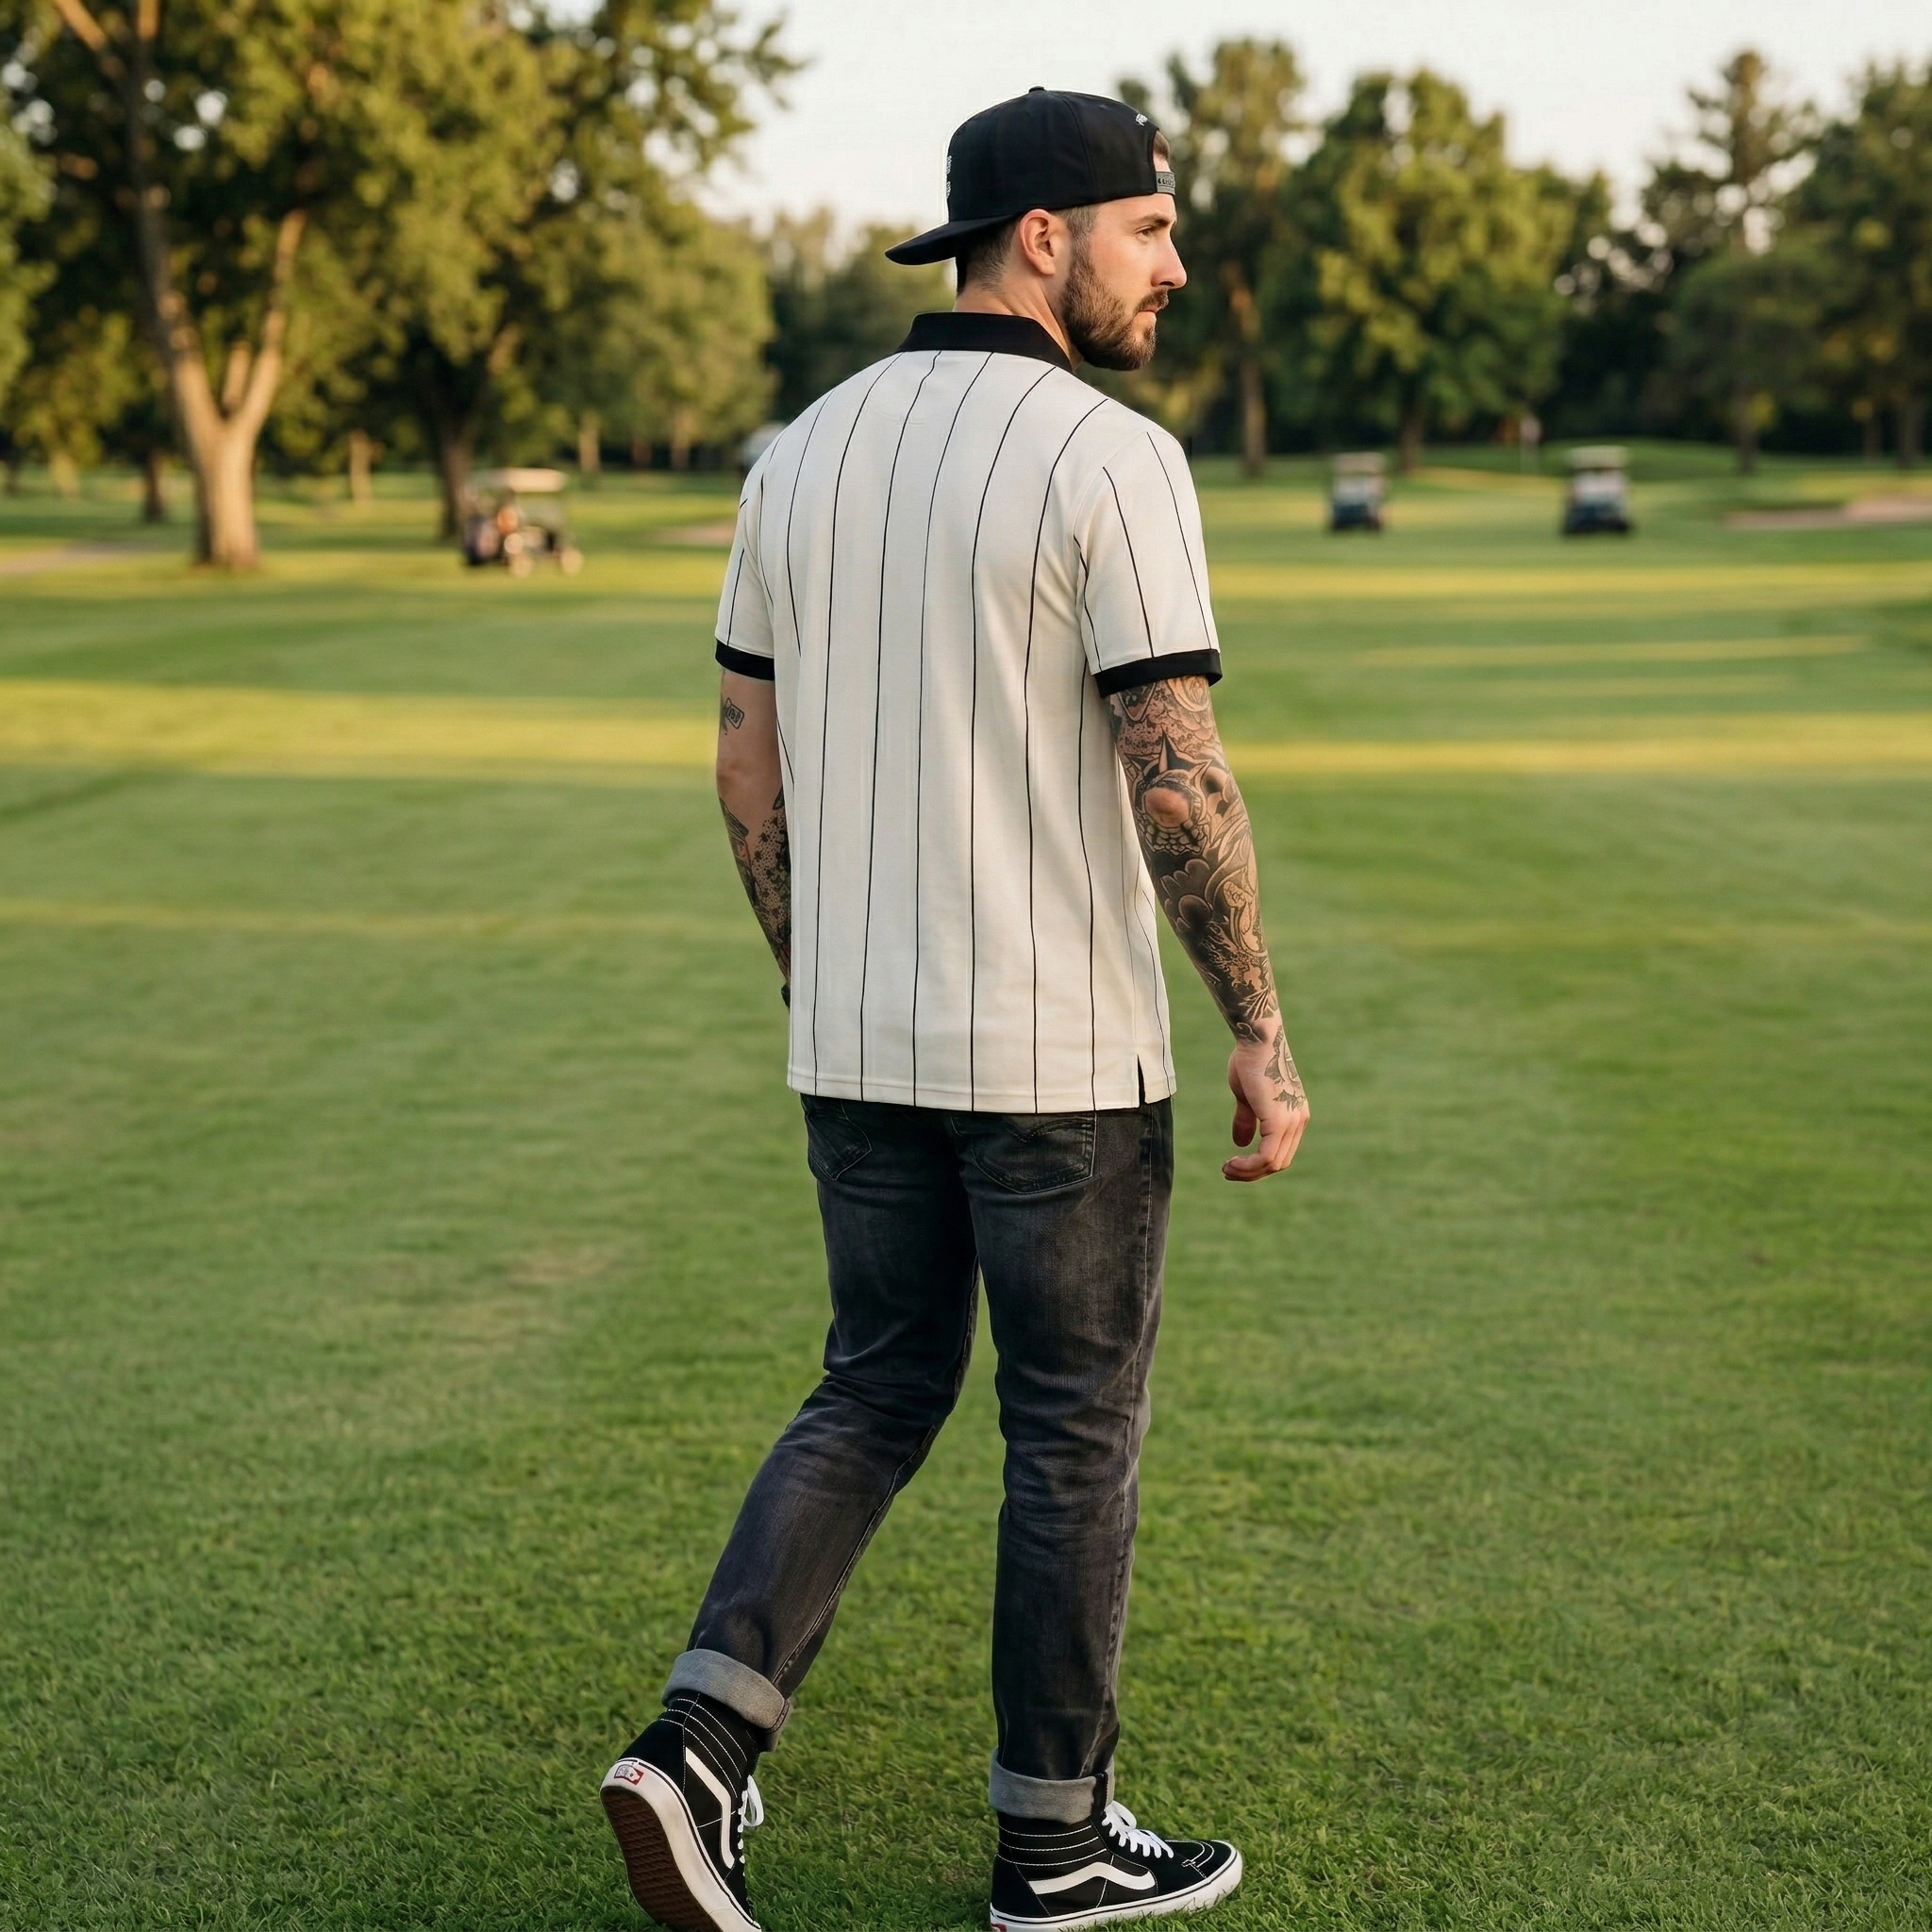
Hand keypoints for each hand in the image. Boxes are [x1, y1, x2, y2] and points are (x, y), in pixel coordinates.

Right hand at [1224, 1019, 1308, 1182]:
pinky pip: (1266, 1157)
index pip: (1281, 1152)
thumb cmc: (1251, 1060)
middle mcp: (1298, 1120)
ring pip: (1273, 1163)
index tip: (1234, 1163)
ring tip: (1226, 1169)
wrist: (1257, 1040)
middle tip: (1227, 1171)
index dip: (1258, 1164)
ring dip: (1247, 1172)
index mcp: (1295, 1115)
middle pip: (1279, 1163)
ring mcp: (1291, 1121)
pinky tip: (1232, 1163)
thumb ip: (1247, 1120)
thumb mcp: (1247, 1096)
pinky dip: (1249, 1166)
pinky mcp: (1279, 1121)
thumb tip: (1240, 1144)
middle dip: (1252, 1173)